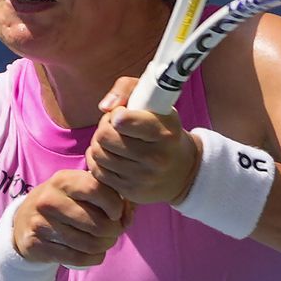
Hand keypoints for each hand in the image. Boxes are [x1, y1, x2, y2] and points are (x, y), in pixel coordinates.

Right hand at [12, 169, 131, 267]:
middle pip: (97, 222)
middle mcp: (50, 199)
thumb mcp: (82, 189)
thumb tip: (128, 215)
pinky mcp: (36, 244)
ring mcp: (41, 223)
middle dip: (114, 231)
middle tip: (114, 231)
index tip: (117, 213)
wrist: (24, 219)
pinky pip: (76, 258)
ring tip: (105, 241)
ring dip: (105, 246)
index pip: (97, 189)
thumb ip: (111, 195)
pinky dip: (93, 258)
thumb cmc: (66, 201)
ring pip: (89, 243)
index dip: (115, 205)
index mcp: (64, 180)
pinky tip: (95, 253)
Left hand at [86, 77, 201, 204]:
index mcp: (163, 132)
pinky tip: (109, 155)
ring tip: (111, 140)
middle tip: (113, 126)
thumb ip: (128, 89)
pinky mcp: (130, 192)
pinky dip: (98, 161)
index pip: (124, 121)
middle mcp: (155, 158)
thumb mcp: (157, 103)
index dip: (115, 115)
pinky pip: (98, 173)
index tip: (120, 115)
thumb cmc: (164, 130)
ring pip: (99, 154)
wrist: (183, 170)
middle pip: (105, 137)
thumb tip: (105, 107)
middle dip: (104, 127)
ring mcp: (142, 177)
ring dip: (99, 143)